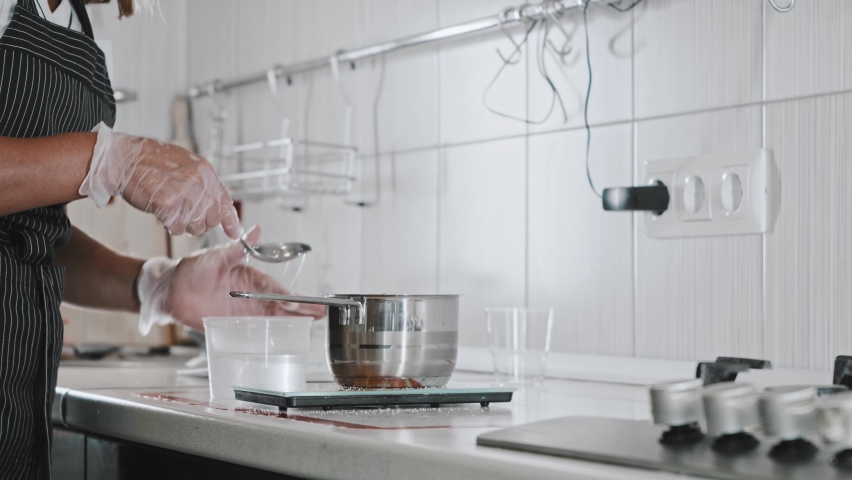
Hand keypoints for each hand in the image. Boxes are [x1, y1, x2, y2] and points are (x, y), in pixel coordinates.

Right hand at [79, 122, 240, 238]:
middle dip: (200, 222)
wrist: (126, 159)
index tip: (235, 233)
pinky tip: (162, 212)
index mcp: (205, 171)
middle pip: (211, 219)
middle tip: (184, 214)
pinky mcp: (169, 205)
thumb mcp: (187, 165)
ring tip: (171, 209)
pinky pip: (177, 228)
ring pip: (195, 227)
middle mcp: (199, 182)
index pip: (225, 201)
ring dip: (183, 224)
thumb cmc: (152, 162)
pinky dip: (169, 225)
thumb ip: (205, 184)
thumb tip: (221, 208)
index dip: (230, 221)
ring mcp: (184, 194)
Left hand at [136, 225, 325, 333]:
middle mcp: (251, 294)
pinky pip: (258, 330)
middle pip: (281, 303)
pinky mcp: (235, 325)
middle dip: (302, 308)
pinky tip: (288, 338)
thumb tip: (256, 230)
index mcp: (249, 276)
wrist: (170, 292)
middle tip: (321, 313)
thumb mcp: (213, 257)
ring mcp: (245, 310)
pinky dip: (273, 334)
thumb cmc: (191, 270)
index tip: (298, 301)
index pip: (273, 287)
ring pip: (275, 317)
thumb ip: (235, 250)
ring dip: (294, 321)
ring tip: (314, 324)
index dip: (286, 295)